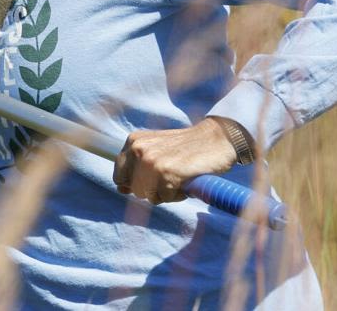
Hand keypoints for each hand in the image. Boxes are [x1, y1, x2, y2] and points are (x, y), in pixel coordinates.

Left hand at [112, 118, 239, 204]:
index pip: (119, 175)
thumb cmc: (187, 148)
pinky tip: (186, 180)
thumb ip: (137, 166)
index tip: (152, 180)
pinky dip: (177, 195)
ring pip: (148, 196)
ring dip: (165, 193)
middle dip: (151, 190)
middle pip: (134, 189)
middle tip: (170, 177)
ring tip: (179, 177)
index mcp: (133, 141)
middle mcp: (138, 149)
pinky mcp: (166, 173)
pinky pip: (165, 198)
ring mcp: (151, 161)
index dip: (134, 184)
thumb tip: (121, 189)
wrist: (216, 138)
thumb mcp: (156, 149)